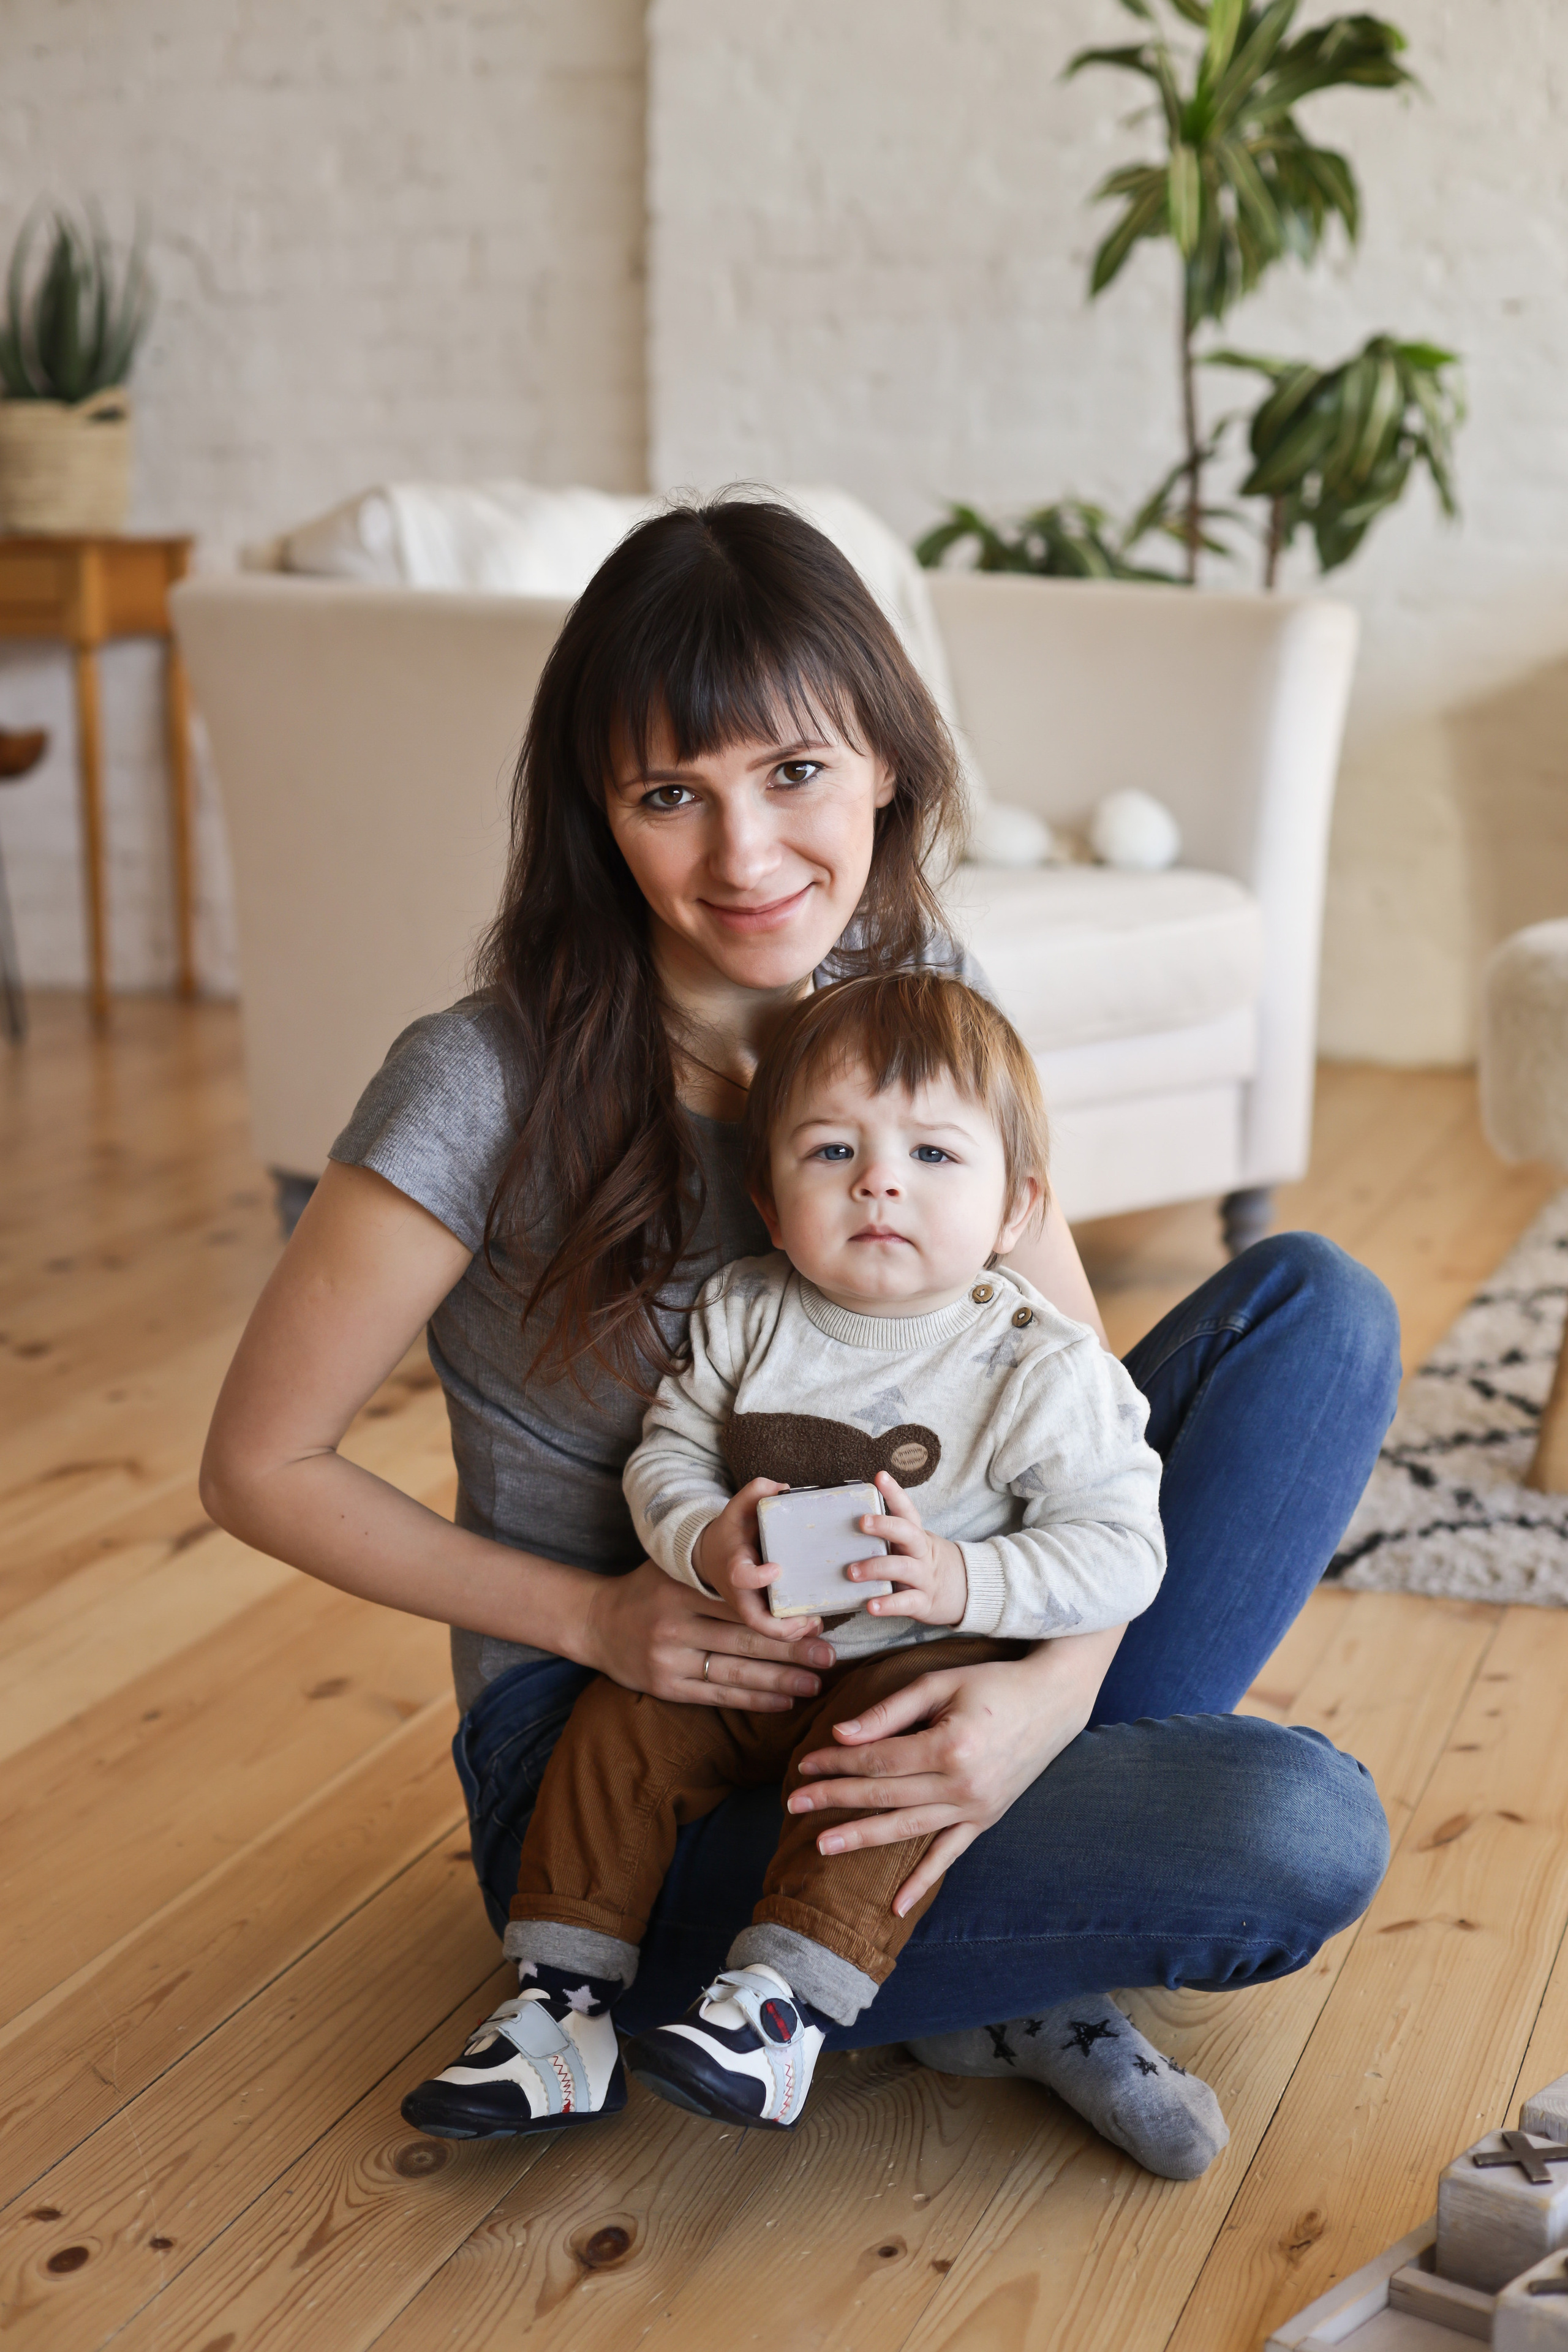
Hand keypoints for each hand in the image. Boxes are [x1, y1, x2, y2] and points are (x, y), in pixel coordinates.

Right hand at [582, 1557, 834, 1711]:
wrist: (594, 1622)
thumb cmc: (647, 1590)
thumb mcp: (674, 1570)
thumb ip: (716, 1573)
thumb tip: (776, 1570)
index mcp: (681, 1590)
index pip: (740, 1606)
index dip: (780, 1616)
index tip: (816, 1620)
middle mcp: (674, 1625)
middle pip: (744, 1640)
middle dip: (792, 1650)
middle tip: (830, 1656)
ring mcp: (669, 1659)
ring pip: (736, 1671)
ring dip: (780, 1679)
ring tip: (816, 1682)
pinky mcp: (666, 1687)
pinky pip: (718, 1694)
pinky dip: (754, 1699)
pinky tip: (783, 1701)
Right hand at [692, 1475, 809, 1639]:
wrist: (712, 1555)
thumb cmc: (732, 1531)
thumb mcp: (738, 1508)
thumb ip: (756, 1491)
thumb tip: (784, 1488)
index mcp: (736, 1566)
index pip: (741, 1577)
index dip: (757, 1577)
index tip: (777, 1569)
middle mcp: (740, 1593)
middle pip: (756, 1620)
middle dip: (783, 1625)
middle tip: (809, 1617)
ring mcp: (749, 1606)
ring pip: (767, 1630)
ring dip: (793, 1631)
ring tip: (816, 1621)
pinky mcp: (758, 1612)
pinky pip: (774, 1629)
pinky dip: (794, 1630)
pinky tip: (814, 1622)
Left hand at [786, 1627, 1123, 1912]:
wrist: (1054, 1702)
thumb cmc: (994, 1683)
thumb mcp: (941, 1683)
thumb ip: (891, 1711)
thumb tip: (842, 1735)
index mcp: (949, 1746)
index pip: (879, 1759)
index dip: (838, 1761)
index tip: (805, 1764)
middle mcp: (962, 1785)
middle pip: (886, 1795)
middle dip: (836, 1799)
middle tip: (793, 1803)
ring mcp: (976, 1808)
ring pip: (908, 1829)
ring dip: (863, 1838)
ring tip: (822, 1846)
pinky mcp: (986, 1820)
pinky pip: (949, 1855)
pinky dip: (923, 1882)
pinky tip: (896, 1906)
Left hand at [849, 1470, 966, 1625]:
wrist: (968, 1592)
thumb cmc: (927, 1566)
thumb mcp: (915, 1547)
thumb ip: (891, 1538)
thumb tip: (847, 1526)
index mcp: (918, 1536)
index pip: (907, 1510)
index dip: (895, 1493)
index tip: (880, 1476)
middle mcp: (922, 1553)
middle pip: (908, 1533)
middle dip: (885, 1525)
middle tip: (861, 1522)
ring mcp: (925, 1578)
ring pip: (904, 1567)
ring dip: (876, 1568)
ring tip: (852, 1572)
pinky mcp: (925, 1602)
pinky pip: (906, 1602)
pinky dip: (888, 1604)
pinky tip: (871, 1606)